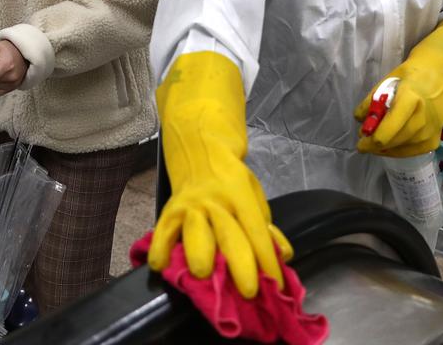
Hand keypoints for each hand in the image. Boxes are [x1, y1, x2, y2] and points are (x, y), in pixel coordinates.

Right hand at [149, 52, 292, 298]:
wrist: (200, 151)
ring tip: (200, 274)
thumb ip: (266, 227)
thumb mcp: (255, 196)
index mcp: (240, 195)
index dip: (266, 259)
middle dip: (239, 264)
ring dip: (198, 251)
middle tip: (247, 291)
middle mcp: (216, 200)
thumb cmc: (231, 181)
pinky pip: (163, 230)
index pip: (256, 231)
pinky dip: (160, 248)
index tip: (274, 285)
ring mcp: (191, 205)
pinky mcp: (171, 210)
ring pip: (194, 230)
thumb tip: (283, 254)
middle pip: (229, 234)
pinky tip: (161, 266)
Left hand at [356, 14, 442, 157]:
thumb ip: (372, 101)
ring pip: (399, 150)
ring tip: (376, 139)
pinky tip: (390, 142)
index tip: (360, 141)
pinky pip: (410, 152)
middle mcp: (422, 119)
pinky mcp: (434, 141)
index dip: (369, 141)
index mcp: (410, 100)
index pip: (386, 132)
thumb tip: (360, 120)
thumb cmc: (413, 76)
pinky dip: (397, 150)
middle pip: (391, 143)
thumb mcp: (388, 81)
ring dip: (384, 148)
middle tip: (364, 140)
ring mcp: (430, 132)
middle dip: (373, 145)